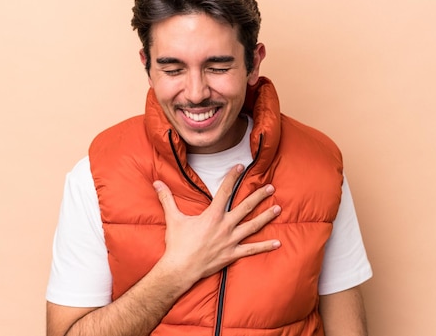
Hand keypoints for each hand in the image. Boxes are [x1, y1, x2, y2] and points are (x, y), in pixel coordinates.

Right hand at [153, 164, 280, 283]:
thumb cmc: (177, 244)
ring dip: (266, 217)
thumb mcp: (173, 219)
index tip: (241, 167)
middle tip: (270, 188)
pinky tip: (277, 243)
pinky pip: (252, 250)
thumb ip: (167, 199)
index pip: (224, 191)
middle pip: (245, 207)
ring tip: (278, 208)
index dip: (232, 178)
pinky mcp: (232, 254)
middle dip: (258, 196)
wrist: (180, 269)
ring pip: (253, 226)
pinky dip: (265, 246)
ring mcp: (231, 241)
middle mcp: (225, 226)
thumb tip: (156, 183)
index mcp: (212, 215)